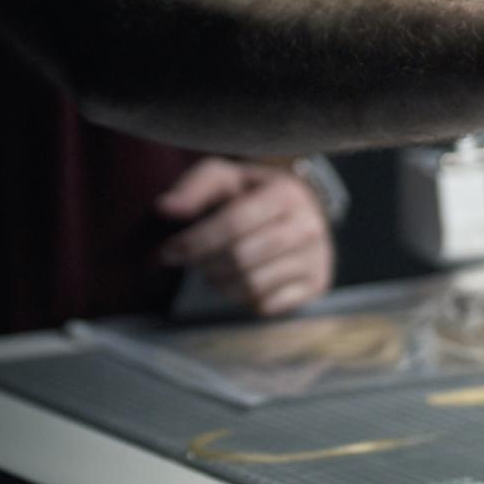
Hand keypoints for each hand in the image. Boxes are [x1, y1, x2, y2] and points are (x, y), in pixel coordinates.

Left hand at [155, 157, 333, 315]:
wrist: (300, 211)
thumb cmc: (251, 195)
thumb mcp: (224, 178)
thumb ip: (193, 188)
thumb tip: (166, 208)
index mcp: (286, 193)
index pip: (233, 224)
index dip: (195, 241)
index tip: (169, 252)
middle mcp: (308, 226)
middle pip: (241, 259)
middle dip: (206, 265)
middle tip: (194, 262)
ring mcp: (316, 258)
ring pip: (252, 286)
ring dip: (221, 284)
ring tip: (215, 271)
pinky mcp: (316, 285)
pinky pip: (268, 305)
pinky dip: (245, 299)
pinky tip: (241, 281)